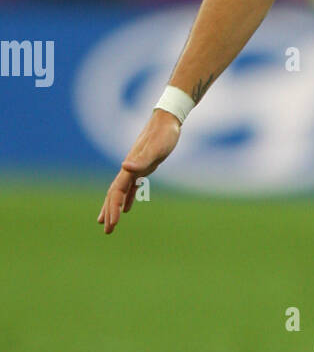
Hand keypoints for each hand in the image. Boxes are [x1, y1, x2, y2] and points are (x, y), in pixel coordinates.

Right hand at [97, 108, 181, 233]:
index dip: (113, 209)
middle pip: (114, 195)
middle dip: (109, 213)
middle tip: (107, 231)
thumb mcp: (157, 148)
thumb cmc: (164, 134)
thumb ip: (141, 159)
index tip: (112, 225)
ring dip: (113, 207)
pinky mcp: (142, 167)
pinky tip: (127, 209)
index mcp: (129, 167)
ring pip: (119, 192)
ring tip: (107, 223)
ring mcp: (134, 168)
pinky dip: (127, 199)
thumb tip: (125, 167)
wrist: (167, 120)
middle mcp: (128, 169)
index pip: (116, 192)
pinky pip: (130, 188)